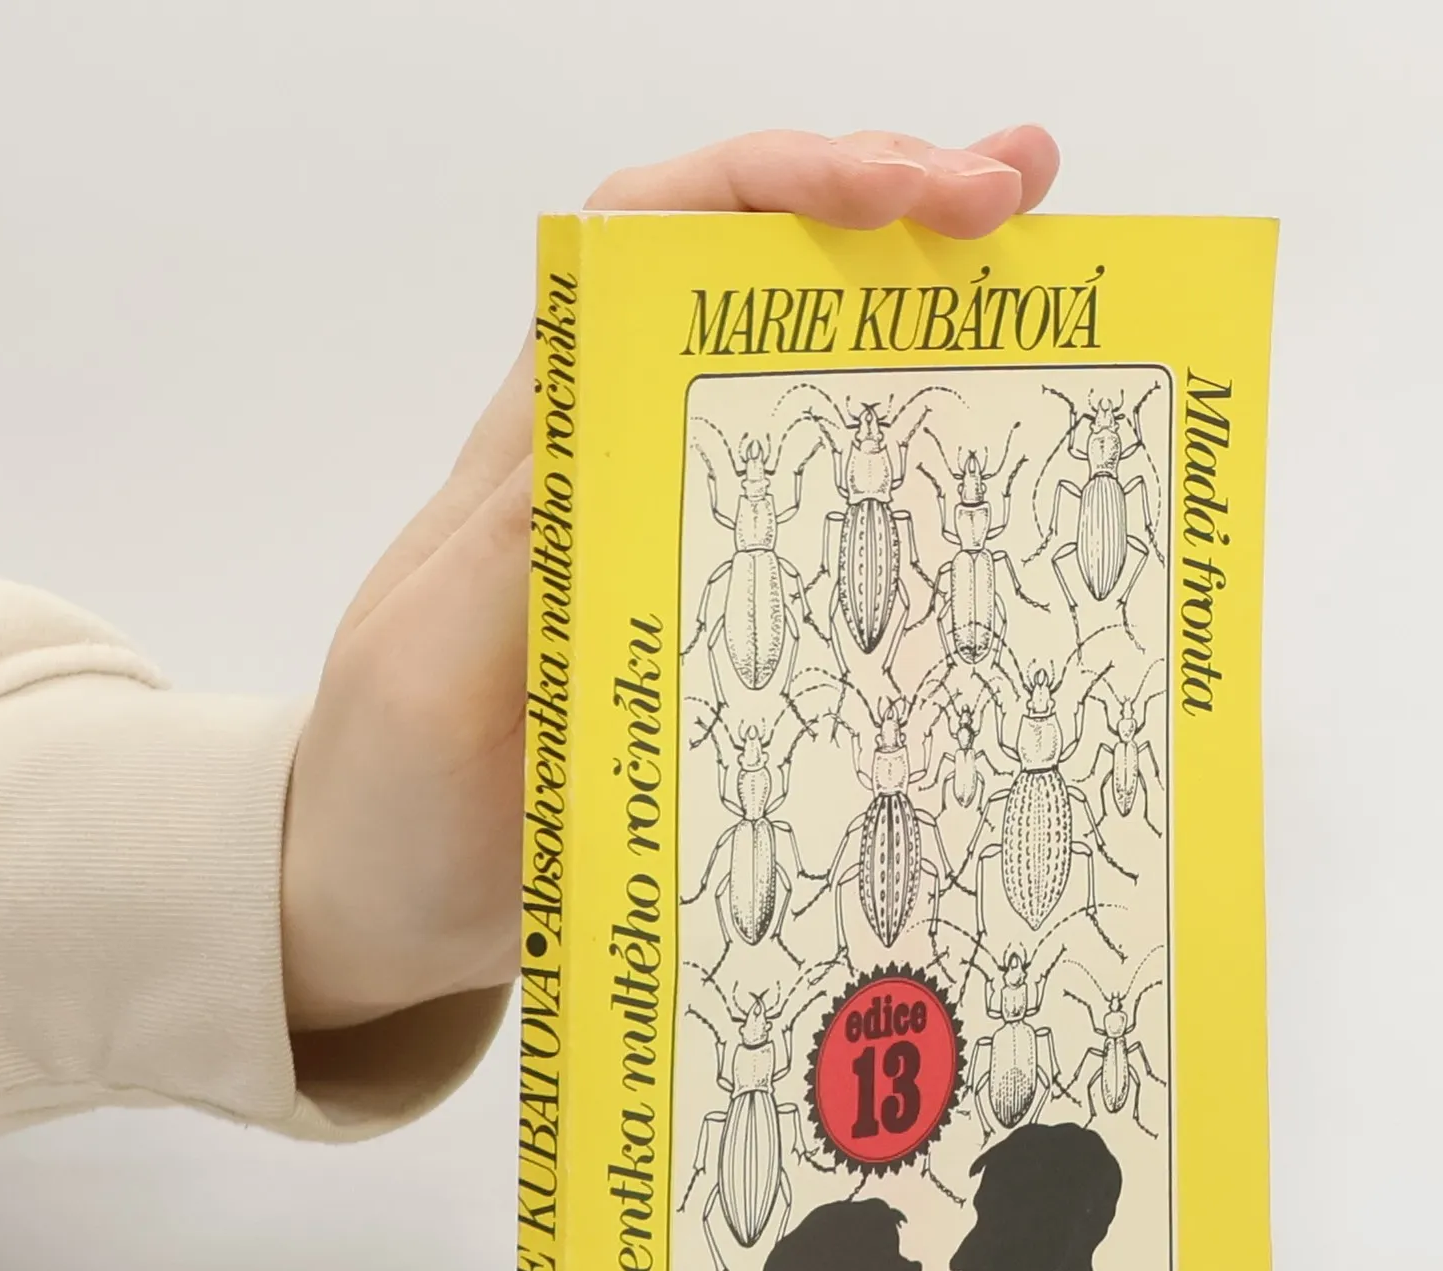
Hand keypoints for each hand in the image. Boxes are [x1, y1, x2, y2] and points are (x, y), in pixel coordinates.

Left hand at [281, 126, 1060, 1030]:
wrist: (389, 910)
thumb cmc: (392, 804)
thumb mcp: (431, 681)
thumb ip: (511, 562)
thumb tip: (617, 438)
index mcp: (539, 453)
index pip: (644, 244)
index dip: (767, 189)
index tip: (897, 194)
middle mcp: (616, 460)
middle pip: (749, 274)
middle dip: (887, 208)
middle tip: (1022, 192)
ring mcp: (674, 534)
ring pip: (804, 374)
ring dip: (921, 304)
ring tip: (1053, 266)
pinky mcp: (716, 617)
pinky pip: (827, 506)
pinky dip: (916, 450)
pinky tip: (1000, 440)